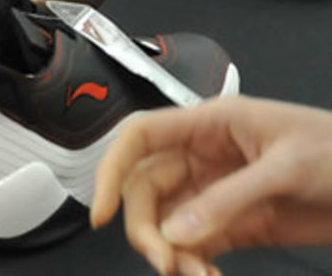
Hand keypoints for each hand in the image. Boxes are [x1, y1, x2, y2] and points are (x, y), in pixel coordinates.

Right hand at [91, 95, 331, 274]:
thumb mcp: (286, 170)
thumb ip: (228, 200)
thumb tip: (174, 233)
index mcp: (209, 124)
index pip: (140, 138)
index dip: (111, 168)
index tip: (101, 213)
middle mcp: (204, 156)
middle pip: (147, 188)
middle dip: (147, 227)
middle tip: (165, 263)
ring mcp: (219, 192)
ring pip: (169, 222)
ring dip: (172, 253)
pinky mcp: (240, 224)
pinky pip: (198, 244)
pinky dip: (195, 265)